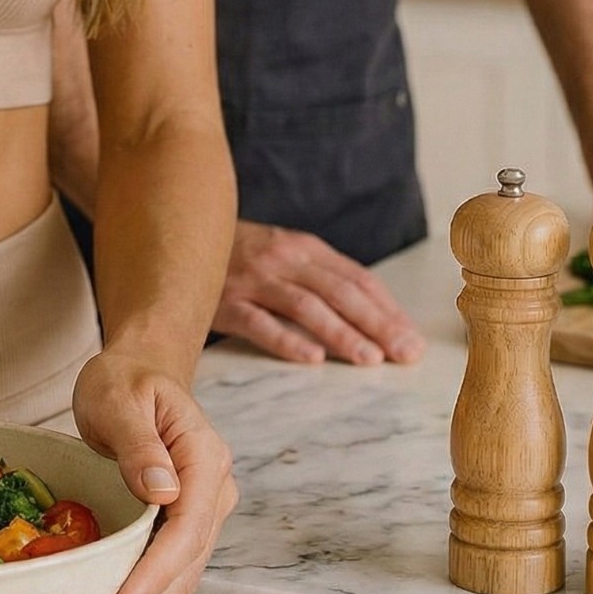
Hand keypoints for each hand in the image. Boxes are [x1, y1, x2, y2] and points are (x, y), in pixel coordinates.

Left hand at [70, 349, 236, 593]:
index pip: (186, 527)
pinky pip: (166, 570)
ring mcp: (201, 511)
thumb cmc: (124, 380)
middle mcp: (213, 490)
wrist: (139, 371)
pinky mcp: (182, 525)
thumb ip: (139, 443)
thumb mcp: (119, 398)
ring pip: (179, 578)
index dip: (155, 573)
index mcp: (204, 457)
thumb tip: (162, 492)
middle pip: (185, 564)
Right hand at [212, 217, 423, 365]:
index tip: (412, 338)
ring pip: (306, 306)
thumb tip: (374, 317)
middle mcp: (283, 258)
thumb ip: (321, 277)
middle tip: (404, 353)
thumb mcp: (284, 252)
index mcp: (304, 247)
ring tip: (369, 359)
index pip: (356, 278)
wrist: (179, 234)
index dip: (387, 309)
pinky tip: (310, 359)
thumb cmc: (241, 255)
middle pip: (339, 292)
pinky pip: (259, 322)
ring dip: (340, 333)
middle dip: (377, 323)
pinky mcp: (224, 300)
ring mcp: (253, 279)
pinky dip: (286, 340)